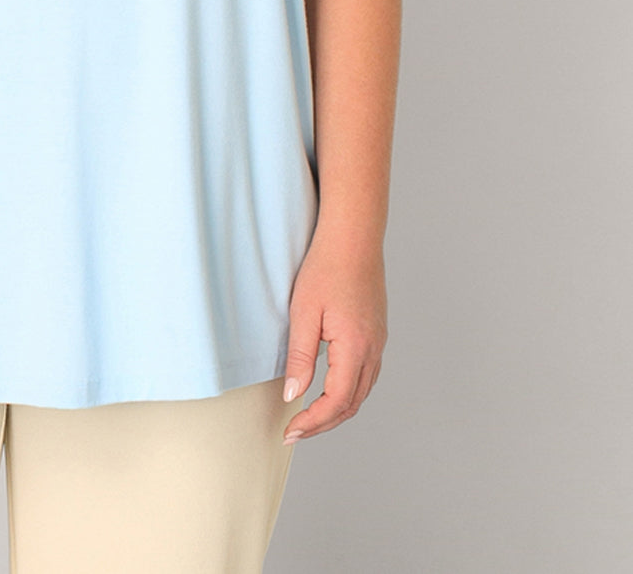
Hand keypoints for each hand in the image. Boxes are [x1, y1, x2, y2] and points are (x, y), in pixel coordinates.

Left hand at [280, 229, 387, 443]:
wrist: (354, 237)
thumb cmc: (326, 268)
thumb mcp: (303, 312)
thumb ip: (300, 357)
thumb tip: (292, 396)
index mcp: (355, 348)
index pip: (337, 402)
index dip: (313, 422)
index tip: (290, 431)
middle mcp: (373, 350)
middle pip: (353, 404)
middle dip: (324, 423)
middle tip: (296, 432)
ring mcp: (379, 342)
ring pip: (362, 391)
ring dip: (338, 410)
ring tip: (310, 418)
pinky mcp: (377, 333)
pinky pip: (367, 374)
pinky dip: (349, 392)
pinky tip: (330, 389)